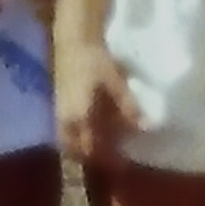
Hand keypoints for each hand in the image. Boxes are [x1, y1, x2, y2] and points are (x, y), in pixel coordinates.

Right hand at [53, 21, 131, 170]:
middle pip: (76, 149)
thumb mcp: (115, 84)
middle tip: (110, 159)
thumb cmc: (94, 60)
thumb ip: (128, 107)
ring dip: (83, 147)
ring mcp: (59, 113)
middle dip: (91, 156)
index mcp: (80, 118)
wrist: (72, 41)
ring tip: (100, 146)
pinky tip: (91, 129)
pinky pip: (66, 130)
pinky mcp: (59, 105)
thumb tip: (145, 127)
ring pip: (68, 141)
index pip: (92, 148)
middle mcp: (66, 120)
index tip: (122, 164)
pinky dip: (78, 135)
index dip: (107, 158)